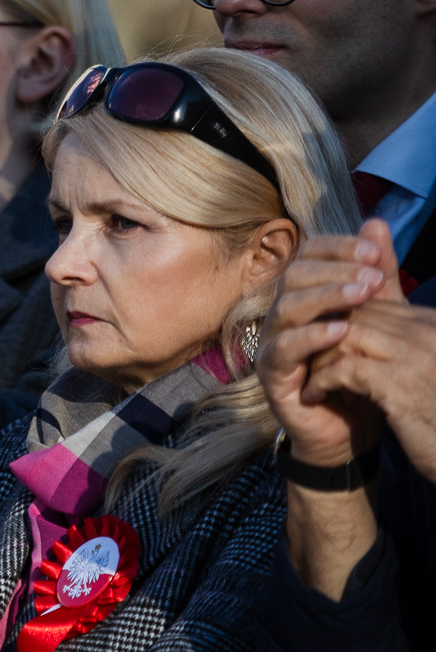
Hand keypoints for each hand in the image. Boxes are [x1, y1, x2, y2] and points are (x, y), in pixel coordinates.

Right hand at [256, 222, 394, 464]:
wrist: (350, 430)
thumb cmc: (359, 370)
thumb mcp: (378, 317)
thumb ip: (376, 275)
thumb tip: (376, 222)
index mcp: (304, 296)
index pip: (308, 255)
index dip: (337, 247)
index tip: (375, 252)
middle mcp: (282, 315)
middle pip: (294, 276)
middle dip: (335, 270)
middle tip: (373, 274)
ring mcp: (273, 344)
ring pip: (286, 308)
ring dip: (326, 297)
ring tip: (364, 295)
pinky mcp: (272, 375)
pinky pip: (283, 349)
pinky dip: (312, 336)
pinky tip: (342, 330)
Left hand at [304, 298, 435, 479]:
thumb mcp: (422, 370)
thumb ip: (397, 348)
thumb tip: (352, 335)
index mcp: (433, 324)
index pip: (374, 304)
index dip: (339, 324)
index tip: (323, 347)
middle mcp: (428, 332)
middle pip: (357, 314)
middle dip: (323, 335)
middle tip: (306, 360)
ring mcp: (417, 356)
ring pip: (346, 335)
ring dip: (319, 356)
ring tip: (311, 379)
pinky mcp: (401, 384)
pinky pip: (344, 368)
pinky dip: (321, 380)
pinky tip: (313, 396)